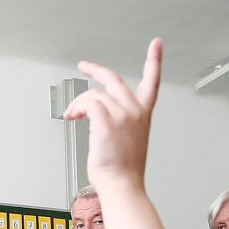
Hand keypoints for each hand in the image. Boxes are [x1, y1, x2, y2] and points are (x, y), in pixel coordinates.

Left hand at [63, 38, 162, 193]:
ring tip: (72, 115)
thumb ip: (117, 120)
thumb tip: (94, 112)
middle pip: (114, 79)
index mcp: (143, 114)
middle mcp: (135, 110)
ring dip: (78, 103)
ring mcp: (122, 114)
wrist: (122, 184)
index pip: (153, 81)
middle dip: (95, 69)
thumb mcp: (127, 139)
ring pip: (94, 94)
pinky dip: (76, 108)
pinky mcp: (107, 120)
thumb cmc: (122, 168)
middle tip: (83, 66)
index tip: (157, 44)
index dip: (155, 60)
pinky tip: (72, 117)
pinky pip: (88, 103)